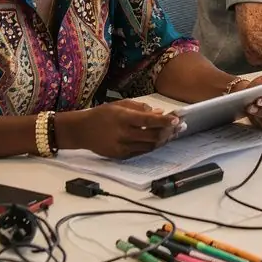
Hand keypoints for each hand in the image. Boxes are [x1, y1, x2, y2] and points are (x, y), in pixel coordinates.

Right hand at [65, 101, 184, 158]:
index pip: (148, 120)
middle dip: (169, 132)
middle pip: (152, 135)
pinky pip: (141, 152)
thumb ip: (140, 108)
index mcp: (123, 118)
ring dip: (163, 140)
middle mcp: (123, 134)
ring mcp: (122, 147)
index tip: (177, 119)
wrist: (82, 131)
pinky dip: (152, 146)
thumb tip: (159, 112)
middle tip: (180, 127)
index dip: (164, 121)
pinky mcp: (121, 156)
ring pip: (149, 146)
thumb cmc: (102, 114)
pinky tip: (159, 140)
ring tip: (172, 134)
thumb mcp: (120, 105)